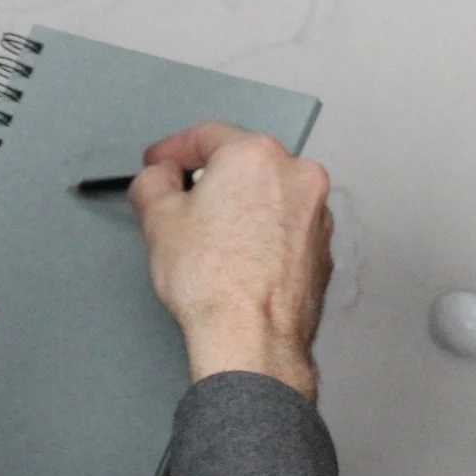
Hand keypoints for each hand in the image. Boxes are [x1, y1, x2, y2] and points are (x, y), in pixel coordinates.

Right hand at [128, 122, 332, 402]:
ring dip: (239, 207)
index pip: (207, 135)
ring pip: (268, 196)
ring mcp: (316, 214)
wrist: (252, 340)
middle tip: (179, 202)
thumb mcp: (158, 219)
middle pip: (243, 164)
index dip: (173, 150)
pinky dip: (261, 234)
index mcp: (257, 156)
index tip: (159, 163)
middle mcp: (296, 176)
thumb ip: (153, 183)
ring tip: (208, 240)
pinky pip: (284, 227)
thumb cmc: (214, 282)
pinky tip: (236, 260)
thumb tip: (159, 178)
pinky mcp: (321, 250)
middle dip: (209, 180)